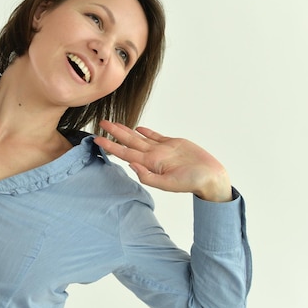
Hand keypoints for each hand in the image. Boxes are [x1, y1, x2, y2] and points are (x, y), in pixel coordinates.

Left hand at [93, 120, 231, 201]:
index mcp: (150, 164)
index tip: (97, 139)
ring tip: (114, 124)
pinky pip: (156, 136)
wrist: (210, 177)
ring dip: (126, 130)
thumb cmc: (192, 182)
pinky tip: (137, 128)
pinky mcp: (173, 144)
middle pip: (129, 142)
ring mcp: (162, 149)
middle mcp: (153, 156)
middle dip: (114, 133)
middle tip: (101, 123)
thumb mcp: (168, 184)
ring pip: (140, 137)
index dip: (110, 146)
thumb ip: (148, 176)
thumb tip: (131, 166)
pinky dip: (146, 132)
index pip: (125, 153)